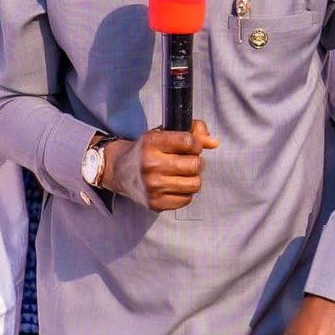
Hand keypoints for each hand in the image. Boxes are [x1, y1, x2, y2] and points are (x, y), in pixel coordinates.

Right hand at [104, 122, 218, 211]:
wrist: (120, 170)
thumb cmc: (147, 150)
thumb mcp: (164, 133)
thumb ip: (193, 131)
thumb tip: (214, 143)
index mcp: (152, 143)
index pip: (189, 142)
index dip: (195, 144)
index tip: (190, 146)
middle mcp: (150, 165)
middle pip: (195, 165)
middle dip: (195, 162)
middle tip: (185, 161)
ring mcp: (152, 187)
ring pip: (194, 184)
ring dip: (192, 178)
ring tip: (181, 174)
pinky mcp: (155, 203)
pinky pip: (187, 199)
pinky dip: (185, 192)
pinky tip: (174, 185)